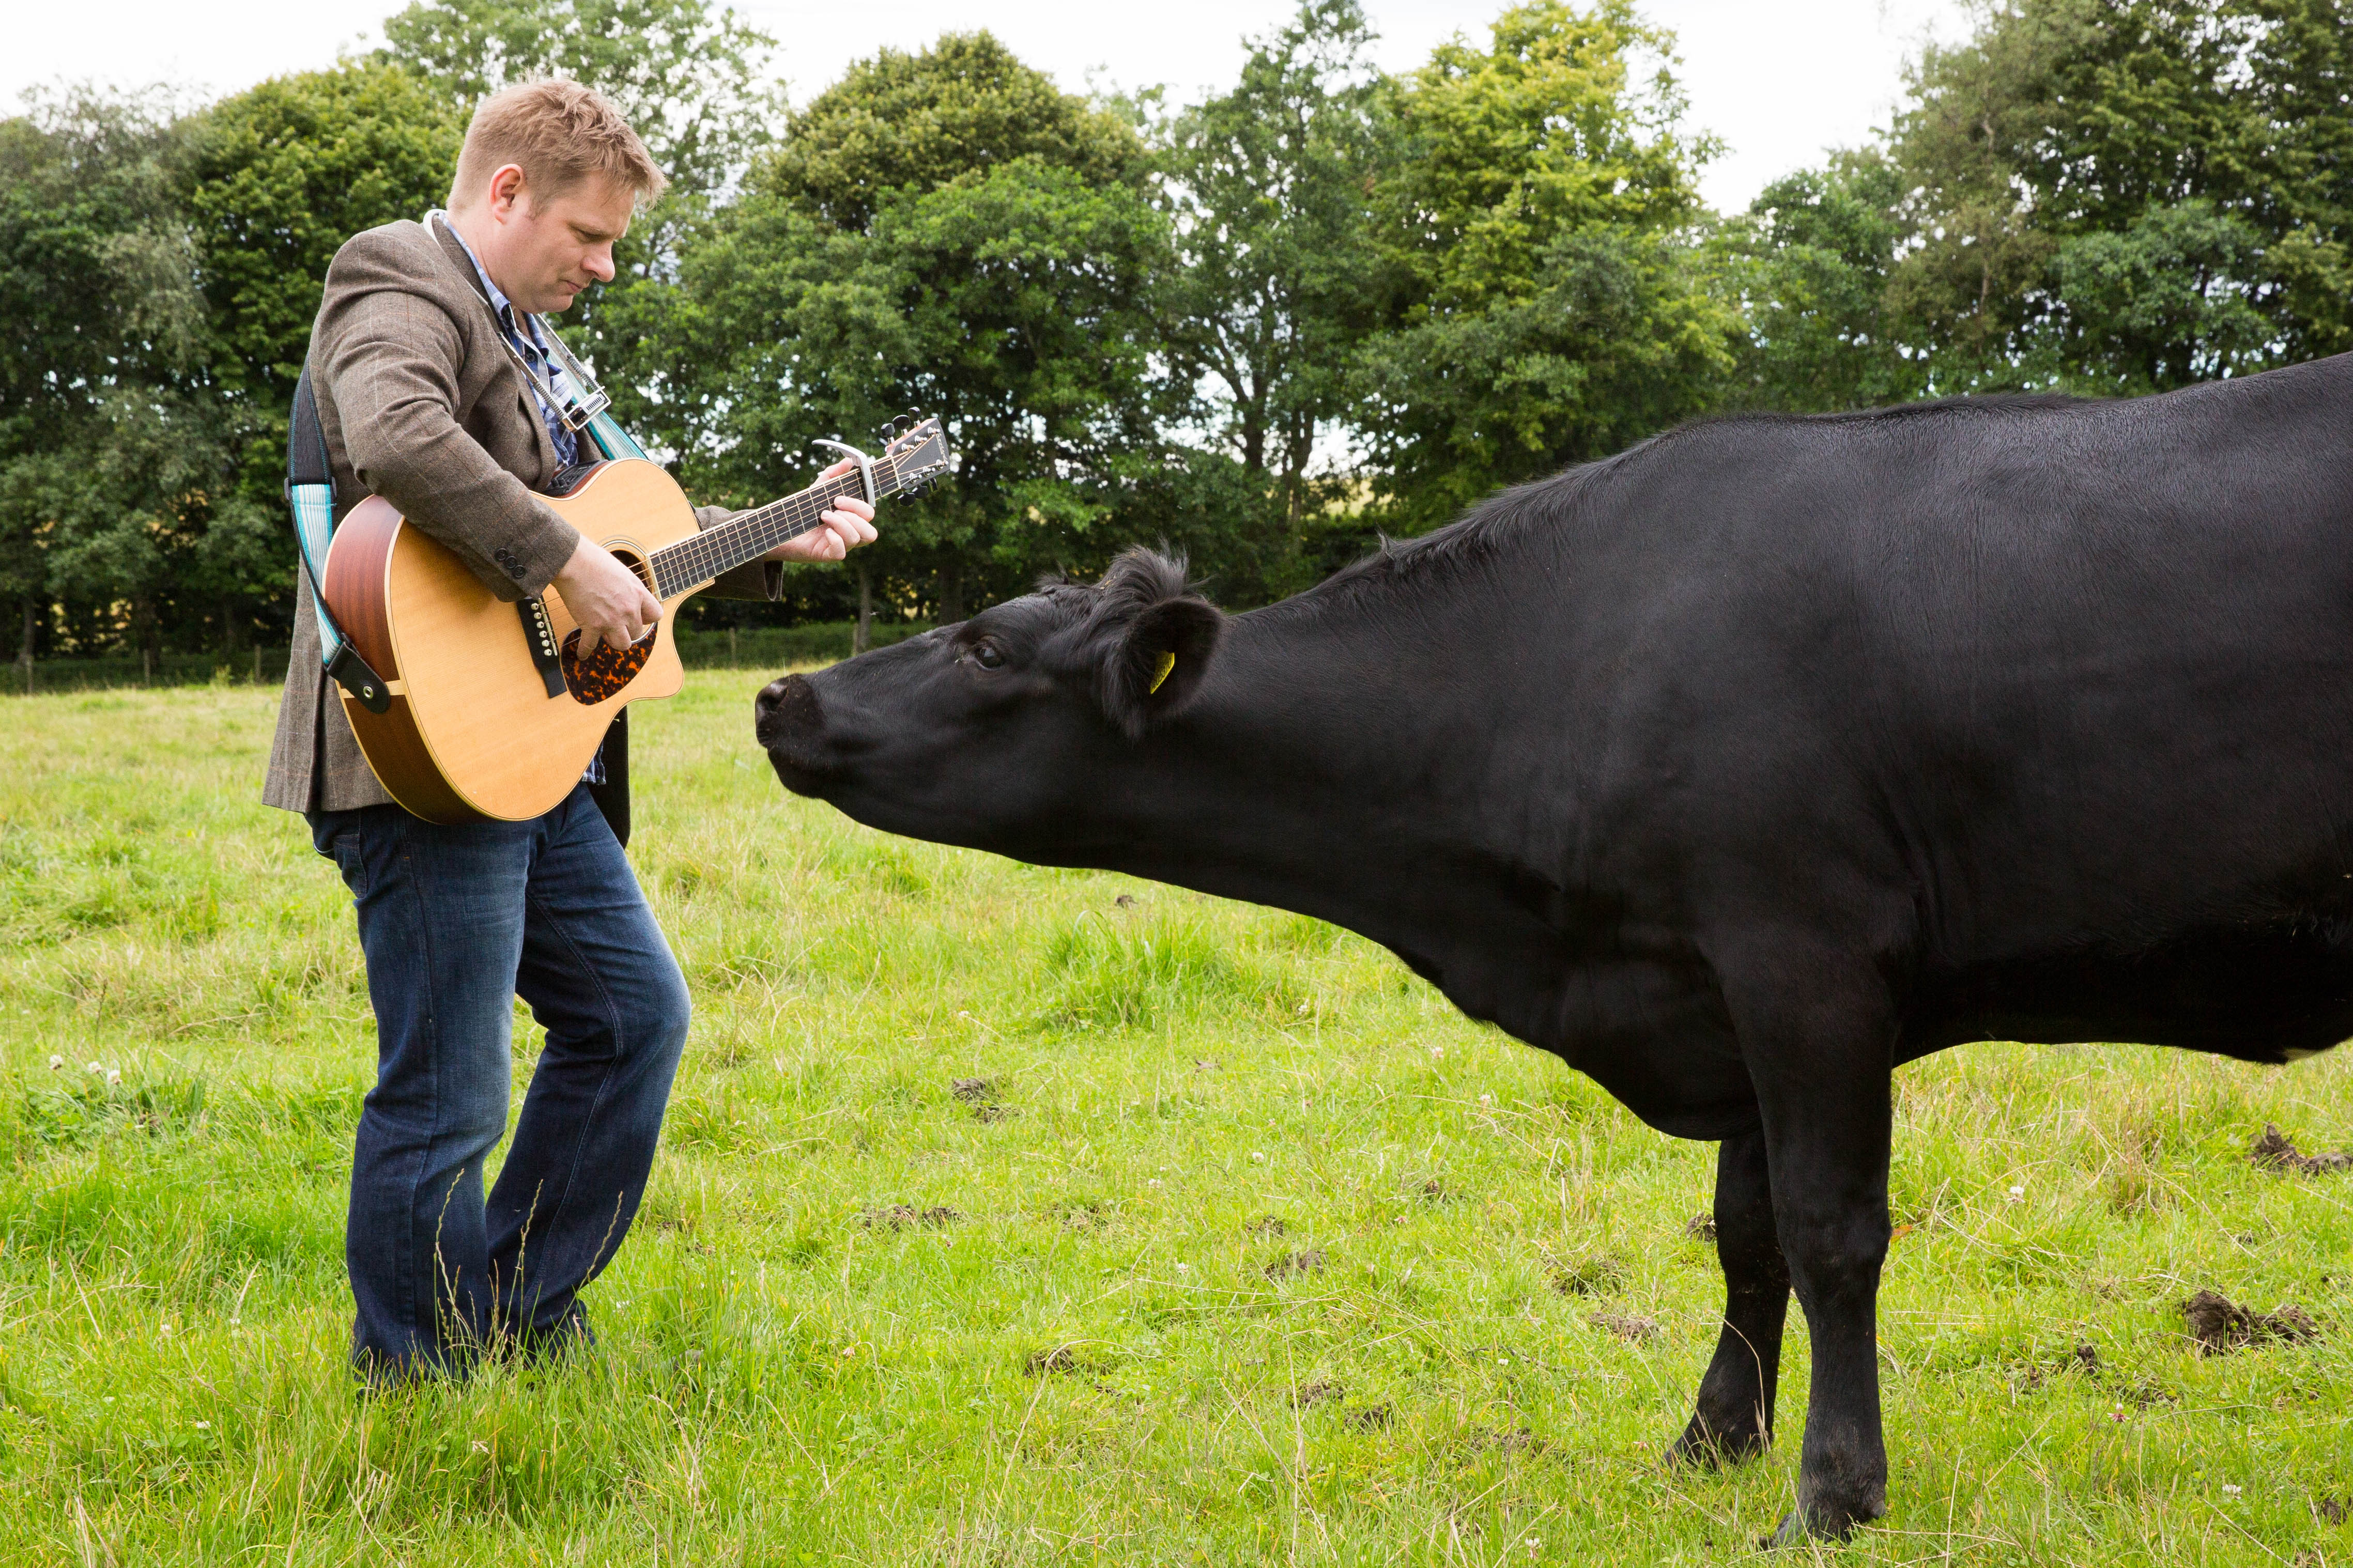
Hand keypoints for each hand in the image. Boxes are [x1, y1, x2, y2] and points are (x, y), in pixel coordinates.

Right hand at [551, 535, 661, 655]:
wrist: (574, 561)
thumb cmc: (595, 561)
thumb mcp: (623, 572)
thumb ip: (629, 588)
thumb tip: (628, 594)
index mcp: (638, 594)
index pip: (655, 615)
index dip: (646, 618)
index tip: (637, 616)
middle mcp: (628, 610)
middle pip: (636, 632)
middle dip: (626, 629)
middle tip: (615, 623)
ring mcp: (611, 620)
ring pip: (622, 644)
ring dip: (614, 640)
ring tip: (606, 635)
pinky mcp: (592, 626)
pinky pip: (590, 646)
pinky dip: (585, 651)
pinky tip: (583, 654)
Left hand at [764, 457, 878, 562]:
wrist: (782, 525)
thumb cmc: (805, 509)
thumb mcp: (818, 488)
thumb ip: (833, 474)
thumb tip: (848, 461)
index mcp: (852, 519)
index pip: (869, 514)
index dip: (857, 505)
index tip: (837, 498)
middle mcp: (850, 534)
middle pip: (871, 532)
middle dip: (853, 516)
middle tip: (832, 508)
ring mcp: (841, 546)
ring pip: (857, 539)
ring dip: (841, 524)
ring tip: (823, 516)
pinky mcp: (828, 555)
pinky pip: (841, 553)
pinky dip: (835, 540)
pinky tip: (825, 533)